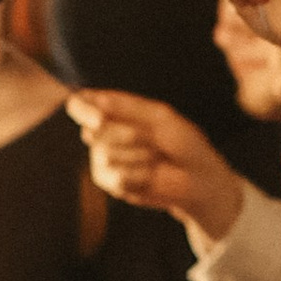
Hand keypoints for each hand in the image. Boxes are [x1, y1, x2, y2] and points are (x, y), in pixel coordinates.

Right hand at [66, 90, 243, 240]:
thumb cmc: (183, 142)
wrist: (198, 178)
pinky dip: (140, 174)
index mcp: (114, 111)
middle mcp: (103, 133)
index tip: (99, 118)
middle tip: (153, 140)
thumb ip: (125, 107)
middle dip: (128, 134)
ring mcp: (103, 157)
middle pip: (94, 129)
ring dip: (139, 155)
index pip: (82, 103)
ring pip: (107, 153)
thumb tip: (93, 99)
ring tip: (156, 158)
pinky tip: (151, 175)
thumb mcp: (159, 116)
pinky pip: (116, 175)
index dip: (82, 108)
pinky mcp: (109, 181)